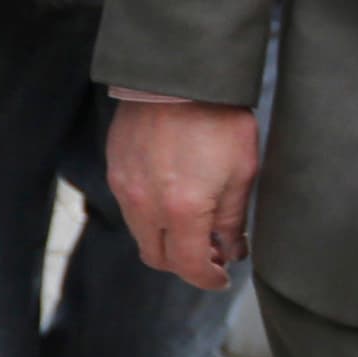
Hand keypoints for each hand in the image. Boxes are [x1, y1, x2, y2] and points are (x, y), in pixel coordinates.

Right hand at [109, 98, 259, 291]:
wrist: (177, 77)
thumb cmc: (218, 120)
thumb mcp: (242, 172)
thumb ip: (232, 219)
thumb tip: (230, 250)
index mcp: (182, 209)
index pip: (188, 266)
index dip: (207, 279)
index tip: (222, 278)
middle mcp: (145, 204)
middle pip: (157, 256)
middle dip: (183, 263)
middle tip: (210, 253)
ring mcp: (124, 185)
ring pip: (141, 232)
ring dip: (166, 238)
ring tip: (193, 223)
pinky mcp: (115, 168)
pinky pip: (130, 205)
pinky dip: (151, 214)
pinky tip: (172, 196)